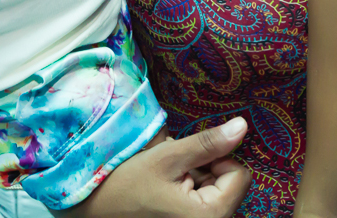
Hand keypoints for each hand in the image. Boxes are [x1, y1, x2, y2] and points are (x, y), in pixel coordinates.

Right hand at [63, 117, 250, 217]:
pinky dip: (189, 191)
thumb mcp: (169, 157)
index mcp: (209, 217)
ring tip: (169, 182)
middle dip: (207, 170)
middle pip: (230, 185)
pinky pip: (202, 202)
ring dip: (197, 180)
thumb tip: (242, 127)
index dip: (219, 159)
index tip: (190, 161)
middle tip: (177, 172)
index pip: (240, 175)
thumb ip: (208, 143)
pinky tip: (167, 191)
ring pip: (216, 192)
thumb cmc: (128, 184)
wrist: (94, 207)